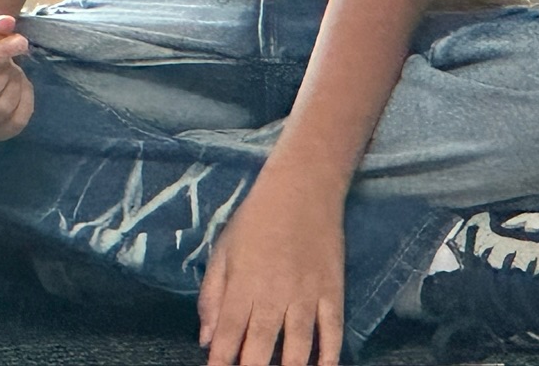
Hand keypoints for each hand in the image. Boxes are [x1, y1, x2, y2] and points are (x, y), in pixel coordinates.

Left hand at [198, 168, 344, 365]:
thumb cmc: (255, 220)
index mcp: (243, 283)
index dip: (222, 359)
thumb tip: (206, 339)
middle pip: (261, 344)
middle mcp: (274, 293)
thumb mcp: (223, 250)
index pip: (229, 332)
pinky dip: (330, 355)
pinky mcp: (333, 292)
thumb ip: (212, 295)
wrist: (302, 190)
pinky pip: (333, 332)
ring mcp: (307, 295)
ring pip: (299, 346)